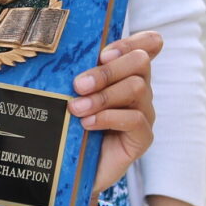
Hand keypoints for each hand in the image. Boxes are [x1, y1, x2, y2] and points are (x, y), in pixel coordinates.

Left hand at [68, 30, 160, 192]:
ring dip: (102, 96)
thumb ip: (75, 70)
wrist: (71, 164)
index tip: (104, 53)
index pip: (145, 45)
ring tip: (76, 108)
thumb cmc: (70, 120)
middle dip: (107, 70)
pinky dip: (108, 118)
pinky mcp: (142, 137)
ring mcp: (144, 112)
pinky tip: (88, 123)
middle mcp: (139, 88)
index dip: (132, 41)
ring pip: (136, 88)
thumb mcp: (71, 91)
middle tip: (78, 85)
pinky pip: (135, 119)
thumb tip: (60, 50)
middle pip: (140, 61)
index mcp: (124, 71)